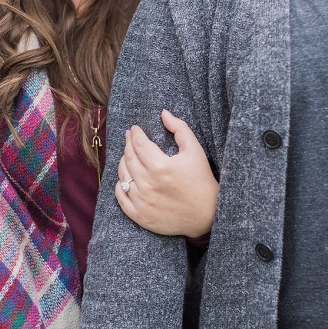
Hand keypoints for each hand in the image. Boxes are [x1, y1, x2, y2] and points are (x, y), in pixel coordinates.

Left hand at [115, 109, 217, 237]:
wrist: (208, 215)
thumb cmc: (202, 181)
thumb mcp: (195, 151)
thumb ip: (179, 128)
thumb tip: (163, 113)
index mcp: (160, 167)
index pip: (138, 144)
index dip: (134, 134)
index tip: (134, 129)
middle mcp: (148, 184)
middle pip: (128, 158)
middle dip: (127, 144)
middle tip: (129, 138)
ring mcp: (142, 201)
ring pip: (122, 175)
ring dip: (123, 162)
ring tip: (128, 155)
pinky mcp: (139, 215)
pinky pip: (120, 196)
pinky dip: (120, 185)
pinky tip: (126, 177)